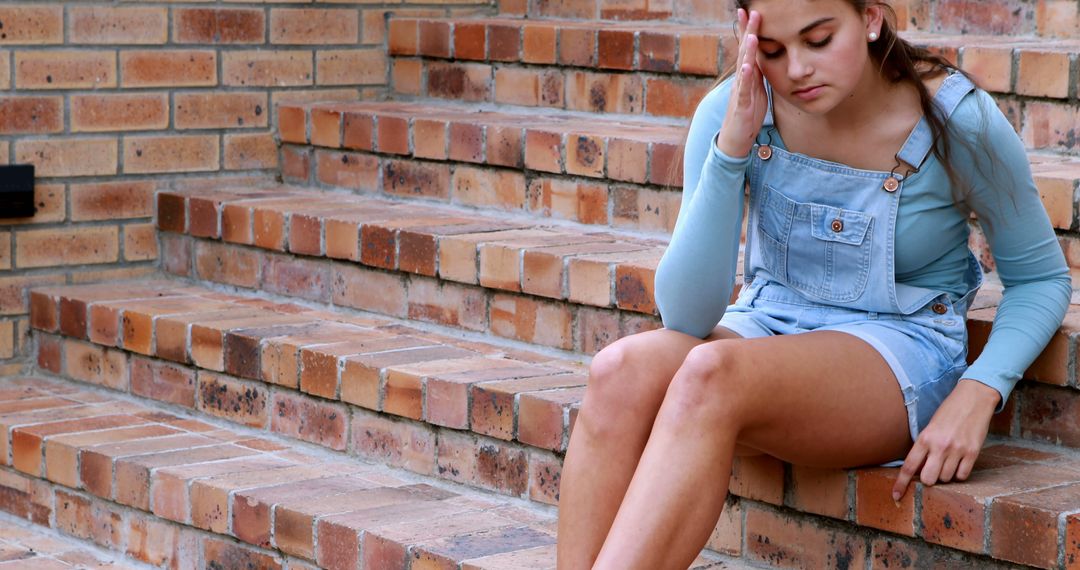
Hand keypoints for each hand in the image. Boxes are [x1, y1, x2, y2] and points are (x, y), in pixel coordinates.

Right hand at [716, 8, 768, 157]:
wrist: (735, 139)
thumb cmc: (746, 115)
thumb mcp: (756, 90)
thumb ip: (758, 74)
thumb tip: (763, 59)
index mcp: (747, 75)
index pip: (748, 49)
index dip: (749, 31)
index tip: (751, 12)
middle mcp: (741, 80)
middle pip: (744, 52)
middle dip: (748, 32)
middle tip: (751, 12)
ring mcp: (739, 92)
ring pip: (744, 68)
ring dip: (747, 51)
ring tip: (752, 35)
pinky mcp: (741, 105)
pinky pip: (743, 90)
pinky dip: (745, 78)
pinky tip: (748, 67)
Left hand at [891, 379, 1000, 500]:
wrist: (973, 398)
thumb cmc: (949, 412)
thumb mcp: (930, 426)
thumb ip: (924, 447)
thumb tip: (917, 470)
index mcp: (925, 438)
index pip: (909, 466)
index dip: (901, 483)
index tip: (896, 496)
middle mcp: (940, 446)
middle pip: (928, 479)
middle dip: (928, 480)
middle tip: (932, 471)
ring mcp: (957, 450)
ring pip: (946, 478)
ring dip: (945, 475)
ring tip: (948, 460)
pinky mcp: (973, 452)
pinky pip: (963, 476)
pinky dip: (960, 473)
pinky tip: (960, 462)